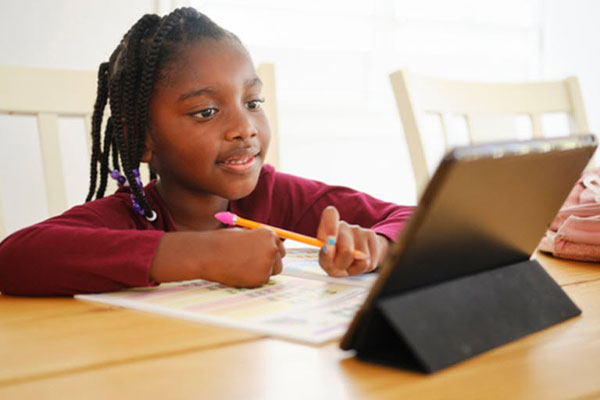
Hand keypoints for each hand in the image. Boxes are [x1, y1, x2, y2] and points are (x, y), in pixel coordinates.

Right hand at [150, 228, 284, 287]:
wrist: (208, 254)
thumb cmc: (221, 242)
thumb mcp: (242, 234)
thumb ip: (257, 240)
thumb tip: (266, 248)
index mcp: (268, 234)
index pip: (279, 246)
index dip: (271, 252)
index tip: (264, 256)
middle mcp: (272, 247)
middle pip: (279, 260)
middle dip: (269, 263)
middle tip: (253, 265)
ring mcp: (268, 263)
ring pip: (271, 272)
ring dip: (261, 271)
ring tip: (241, 266)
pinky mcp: (261, 277)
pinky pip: (261, 281)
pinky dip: (252, 279)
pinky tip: (238, 272)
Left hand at [316, 206, 389, 276]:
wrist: (358, 260)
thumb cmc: (336, 260)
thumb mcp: (327, 261)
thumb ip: (325, 257)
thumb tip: (329, 249)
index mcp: (327, 227)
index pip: (329, 214)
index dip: (330, 226)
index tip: (330, 241)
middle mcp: (343, 225)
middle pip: (346, 249)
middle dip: (342, 264)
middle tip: (339, 266)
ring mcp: (358, 229)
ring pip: (359, 258)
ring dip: (353, 268)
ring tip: (350, 264)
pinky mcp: (371, 235)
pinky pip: (368, 262)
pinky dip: (362, 268)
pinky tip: (359, 262)